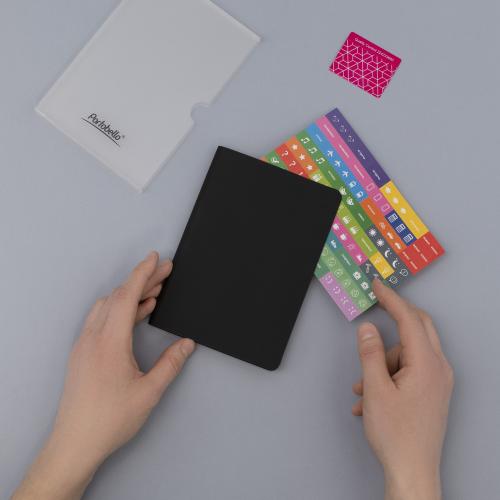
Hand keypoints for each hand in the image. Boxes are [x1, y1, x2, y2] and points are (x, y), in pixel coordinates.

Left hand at [13, 252, 194, 499]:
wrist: (74, 443)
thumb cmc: (110, 420)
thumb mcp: (149, 391)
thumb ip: (171, 364)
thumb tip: (187, 344)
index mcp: (109, 342)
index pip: (126, 296)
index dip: (142, 273)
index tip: (155, 258)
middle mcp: (93, 338)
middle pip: (118, 297)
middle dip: (142, 280)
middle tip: (164, 271)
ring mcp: (85, 344)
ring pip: (108, 306)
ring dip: (131, 295)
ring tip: (154, 292)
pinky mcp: (82, 353)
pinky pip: (101, 319)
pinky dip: (120, 310)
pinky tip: (136, 314)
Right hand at [353, 279, 453, 499]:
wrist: (413, 472)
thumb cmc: (396, 434)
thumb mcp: (375, 389)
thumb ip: (370, 353)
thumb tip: (368, 328)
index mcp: (427, 364)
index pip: (410, 319)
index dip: (391, 300)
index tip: (378, 286)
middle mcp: (438, 368)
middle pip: (418, 328)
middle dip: (394, 322)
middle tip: (375, 316)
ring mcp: (438, 381)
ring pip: (409, 352)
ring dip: (383, 362)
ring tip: (364, 389)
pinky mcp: (433, 392)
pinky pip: (411, 370)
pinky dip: (390, 375)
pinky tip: (372, 398)